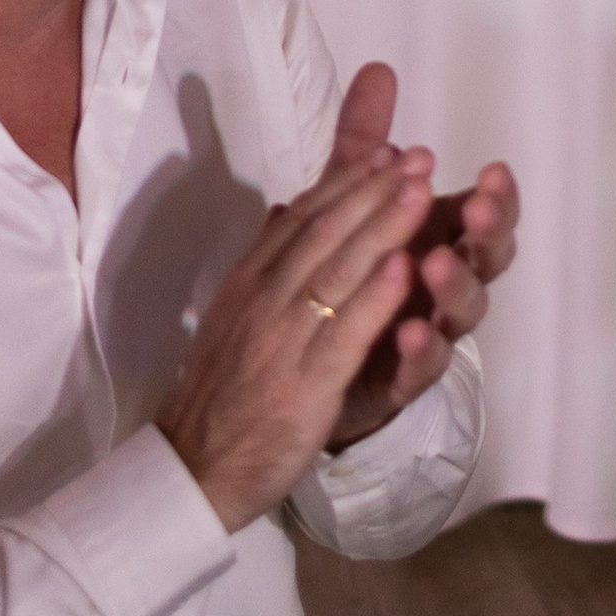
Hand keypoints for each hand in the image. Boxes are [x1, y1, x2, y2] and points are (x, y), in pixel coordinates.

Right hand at [159, 136, 440, 529]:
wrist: (194, 466)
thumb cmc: (224, 389)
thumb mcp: (236, 312)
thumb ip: (266, 259)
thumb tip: (285, 207)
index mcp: (250, 280)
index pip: (304, 218)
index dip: (348, 180)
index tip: (389, 149)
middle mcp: (265, 300)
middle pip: (325, 233)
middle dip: (375, 189)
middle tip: (421, 156)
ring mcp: (284, 340)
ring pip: (337, 274)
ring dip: (382, 227)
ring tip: (421, 190)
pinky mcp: (305, 385)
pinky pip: (343, 335)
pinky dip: (373, 299)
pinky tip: (404, 268)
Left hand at [320, 61, 518, 447]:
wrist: (305, 360)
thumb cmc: (352, 270)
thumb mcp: (351, 201)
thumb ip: (365, 142)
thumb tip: (377, 69)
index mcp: (443, 238)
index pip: (487, 215)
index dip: (498, 196)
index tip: (493, 170)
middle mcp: (444, 284)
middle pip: (486, 259)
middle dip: (488, 232)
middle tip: (479, 209)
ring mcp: (429, 332)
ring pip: (461, 312)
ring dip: (454, 285)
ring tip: (434, 262)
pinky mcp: (399, 379)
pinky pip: (421, 368)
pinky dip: (420, 349)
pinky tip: (406, 331)